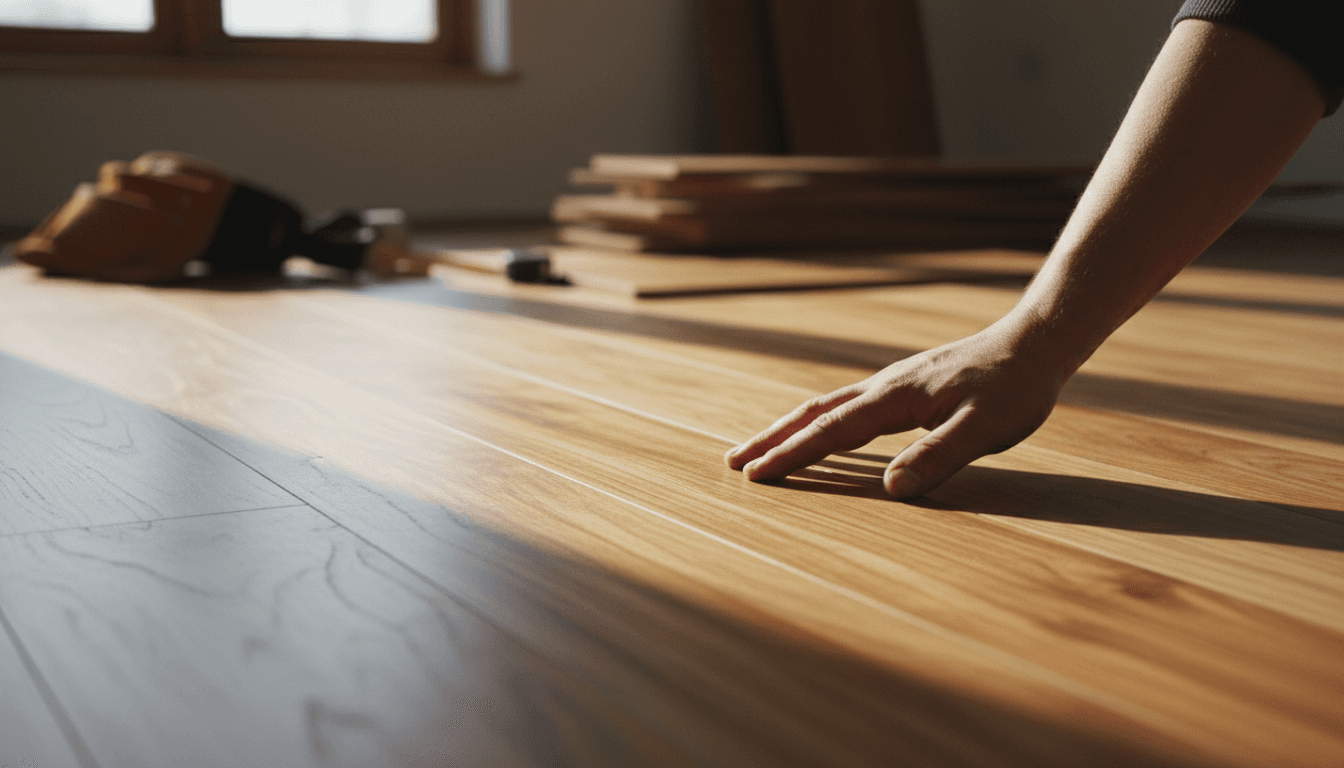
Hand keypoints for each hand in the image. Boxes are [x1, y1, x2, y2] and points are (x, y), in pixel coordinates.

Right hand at [725, 321, 1066, 498]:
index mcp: (895, 399)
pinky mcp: (906, 386)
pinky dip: (819, 420)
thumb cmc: (1016, 388)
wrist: (1036, 341)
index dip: (791, 455)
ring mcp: (893, 384)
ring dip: (790, 428)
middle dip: (773, 439)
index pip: (831, 432)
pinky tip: (823, 431)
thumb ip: (939, 456)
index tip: (754, 476)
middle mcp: (884, 388)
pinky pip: (848, 404)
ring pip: (827, 406)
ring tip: (761, 447)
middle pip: (814, 414)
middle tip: (734, 462)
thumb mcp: (986, 429)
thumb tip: (891, 489)